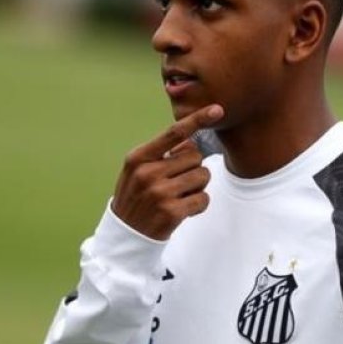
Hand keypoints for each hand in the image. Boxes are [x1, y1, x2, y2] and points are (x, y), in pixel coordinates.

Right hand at [111, 104, 223, 240]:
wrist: (125, 233)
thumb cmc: (137, 195)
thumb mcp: (137, 169)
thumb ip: (161, 153)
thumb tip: (192, 140)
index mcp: (139, 158)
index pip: (173, 133)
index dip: (197, 119)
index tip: (217, 109)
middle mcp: (148, 173)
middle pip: (195, 156)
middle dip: (193, 167)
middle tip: (178, 181)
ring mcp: (160, 193)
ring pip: (202, 176)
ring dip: (198, 186)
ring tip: (180, 195)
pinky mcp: (172, 212)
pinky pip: (203, 199)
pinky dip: (199, 204)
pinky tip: (184, 209)